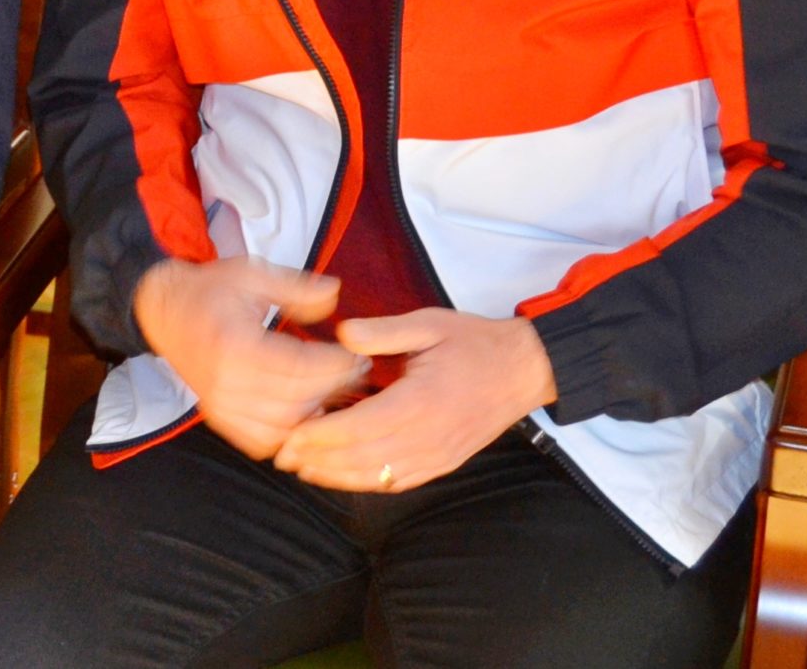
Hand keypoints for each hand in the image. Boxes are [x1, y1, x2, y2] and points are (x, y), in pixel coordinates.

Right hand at [133, 257, 367, 458]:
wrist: (162, 309)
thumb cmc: (209, 289)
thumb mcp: (252, 273)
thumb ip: (296, 286)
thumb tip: (335, 294)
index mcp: (235, 343)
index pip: (299, 365)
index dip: (336, 364)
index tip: (360, 355)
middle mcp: (225, 380)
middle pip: (295, 399)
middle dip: (333, 388)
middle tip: (358, 374)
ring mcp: (219, 403)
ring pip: (282, 426)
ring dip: (314, 414)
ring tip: (335, 393)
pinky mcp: (217, 416)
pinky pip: (260, 441)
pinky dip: (286, 435)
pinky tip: (303, 415)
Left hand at [272, 309, 558, 492]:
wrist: (524, 370)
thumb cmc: (474, 344)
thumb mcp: (429, 323)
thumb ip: (384, 330)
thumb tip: (342, 334)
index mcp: (423, 399)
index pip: (362, 426)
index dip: (321, 435)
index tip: (289, 435)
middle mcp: (431, 435)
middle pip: (365, 458)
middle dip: (319, 461)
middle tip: (282, 457)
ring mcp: (440, 454)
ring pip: (381, 476)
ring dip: (338, 476)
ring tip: (303, 470)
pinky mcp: (445, 463)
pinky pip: (402, 481)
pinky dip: (368, 483)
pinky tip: (343, 477)